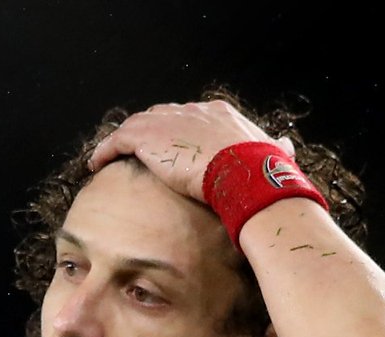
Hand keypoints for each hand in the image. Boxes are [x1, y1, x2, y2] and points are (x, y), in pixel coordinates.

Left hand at [87, 99, 295, 202]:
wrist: (247, 175)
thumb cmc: (263, 172)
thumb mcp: (273, 156)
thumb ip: (276, 150)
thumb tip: (287, 148)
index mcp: (220, 115)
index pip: (191, 117)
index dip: (176, 130)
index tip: (169, 146)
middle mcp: (192, 112)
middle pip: (161, 116)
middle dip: (147, 131)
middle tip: (136, 149)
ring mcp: (169, 122)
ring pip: (136, 125)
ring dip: (122, 140)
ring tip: (109, 155)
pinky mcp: (150, 138)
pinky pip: (119, 139)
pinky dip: (106, 149)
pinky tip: (97, 163)